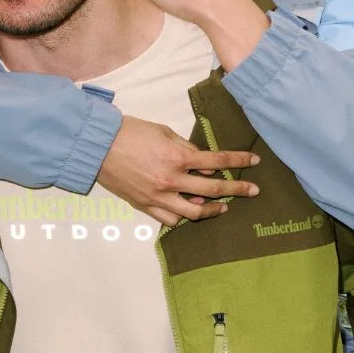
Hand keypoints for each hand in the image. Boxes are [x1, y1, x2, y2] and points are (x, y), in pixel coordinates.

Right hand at [98, 116, 259, 226]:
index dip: (239, 160)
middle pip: (213, 188)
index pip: (218, 160)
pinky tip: (190, 213)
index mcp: (178, 158)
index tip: (254, 161)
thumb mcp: (164, 133)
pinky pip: (170, 219)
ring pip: (194, 212)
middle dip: (237, 189)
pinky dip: (183, 218)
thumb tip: (206, 162)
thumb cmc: (131, 133)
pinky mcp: (145, 206)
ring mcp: (159, 196)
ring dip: (213, 210)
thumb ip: (187, 148)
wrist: (99, 146)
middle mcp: (172, 180)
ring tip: (223, 207)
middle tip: (253, 191)